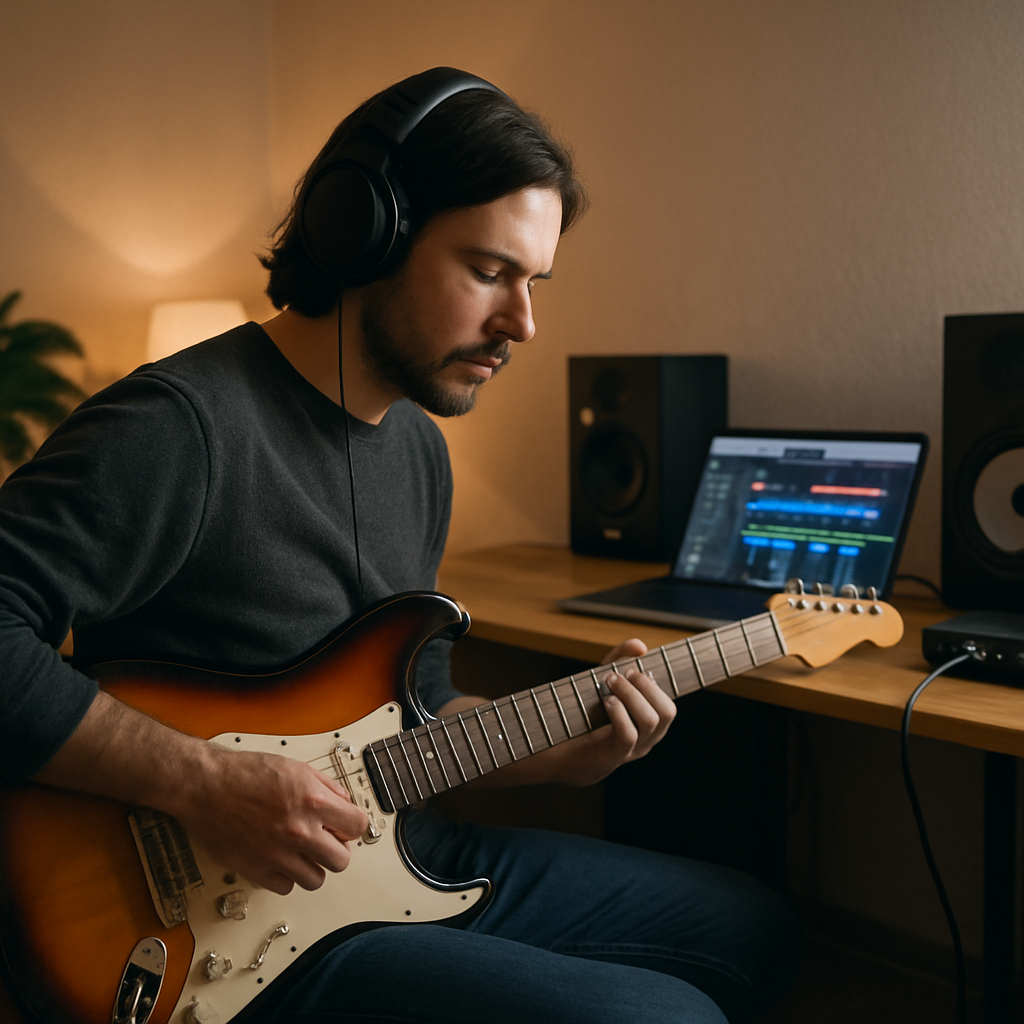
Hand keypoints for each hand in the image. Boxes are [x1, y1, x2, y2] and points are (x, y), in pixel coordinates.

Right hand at [176, 746, 368, 894]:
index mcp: (312, 802)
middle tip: (324, 840)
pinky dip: (286, 876)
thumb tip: (345, 804)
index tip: (344, 826)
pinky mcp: (256, 871)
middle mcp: (298, 831)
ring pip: (315, 880)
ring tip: (300, 851)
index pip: (357, 826)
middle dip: (336, 849)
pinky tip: (279, 858)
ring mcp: (277, 854)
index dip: (352, 826)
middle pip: (341, 860)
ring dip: (312, 866)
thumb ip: (327, 787)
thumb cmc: (245, 773)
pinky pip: (286, 887)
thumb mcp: (296, 768)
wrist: (205, 786)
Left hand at [551, 637, 676, 786]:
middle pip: (666, 712)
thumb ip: (621, 659)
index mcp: (651, 723)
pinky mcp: (615, 756)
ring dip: (630, 695)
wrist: (564, 749)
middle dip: (645, 687)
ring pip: (649, 721)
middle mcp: (648, 738)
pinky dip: (619, 713)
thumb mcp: (605, 681)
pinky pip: (628, 735)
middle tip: (621, 674)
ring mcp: (634, 750)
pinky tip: (607, 701)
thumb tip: (640, 646)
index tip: (631, 669)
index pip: (668, 706)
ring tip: (610, 683)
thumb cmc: (589, 713)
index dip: (653, 685)